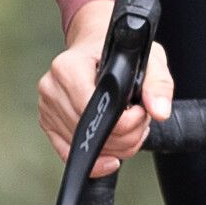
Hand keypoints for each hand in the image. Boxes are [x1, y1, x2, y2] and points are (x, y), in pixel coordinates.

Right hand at [36, 1, 174, 172]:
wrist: (94, 45)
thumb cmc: (119, 51)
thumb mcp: (148, 58)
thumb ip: (158, 84)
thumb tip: (159, 111)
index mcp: (69, 67)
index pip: (98, 110)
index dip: (127, 120)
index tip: (141, 111)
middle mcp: (52, 86)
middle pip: (91, 132)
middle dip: (126, 135)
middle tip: (138, 118)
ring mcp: (46, 106)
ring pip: (83, 146)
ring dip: (114, 145)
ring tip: (125, 123)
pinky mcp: (47, 122)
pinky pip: (68, 152)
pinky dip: (94, 159)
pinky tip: (110, 155)